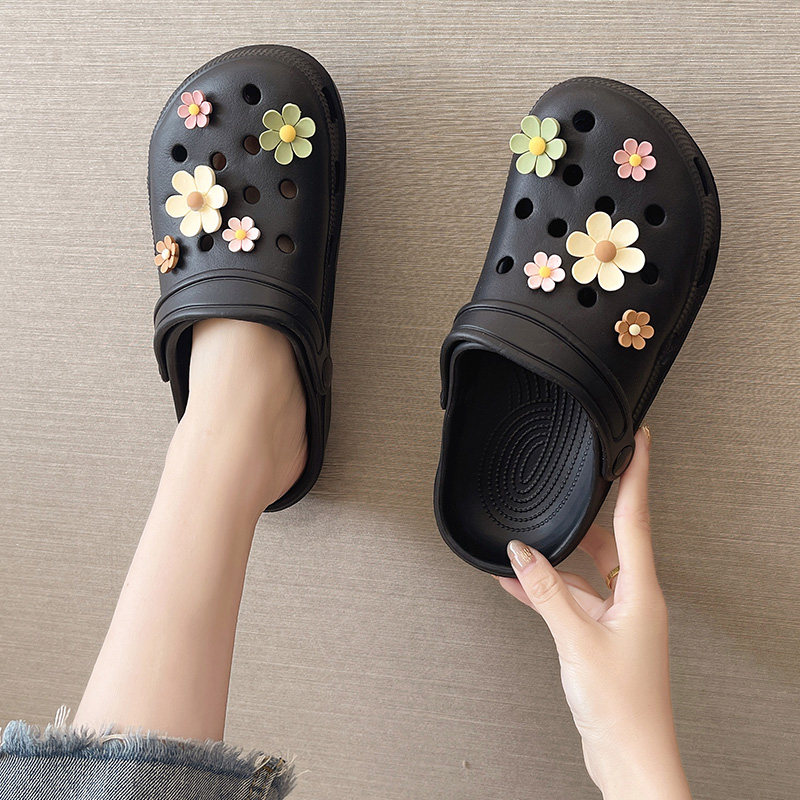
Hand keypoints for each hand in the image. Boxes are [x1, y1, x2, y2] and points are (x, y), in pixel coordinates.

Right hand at [498, 428, 690, 798]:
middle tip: (569, 492)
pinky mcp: (603, 637)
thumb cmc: (621, 706)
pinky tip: (520, 585)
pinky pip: (574, 599)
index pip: (638, 517)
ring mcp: (620, 619)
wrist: (629, 756)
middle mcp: (636, 600)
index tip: (641, 441)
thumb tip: (521, 553)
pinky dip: (549, 590)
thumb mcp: (576, 638)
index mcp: (643, 592)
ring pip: (587, 572)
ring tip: (524, 549)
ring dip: (557, 562)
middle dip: (584, 519)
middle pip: (609, 541)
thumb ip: (545, 591)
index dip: (639, 475)